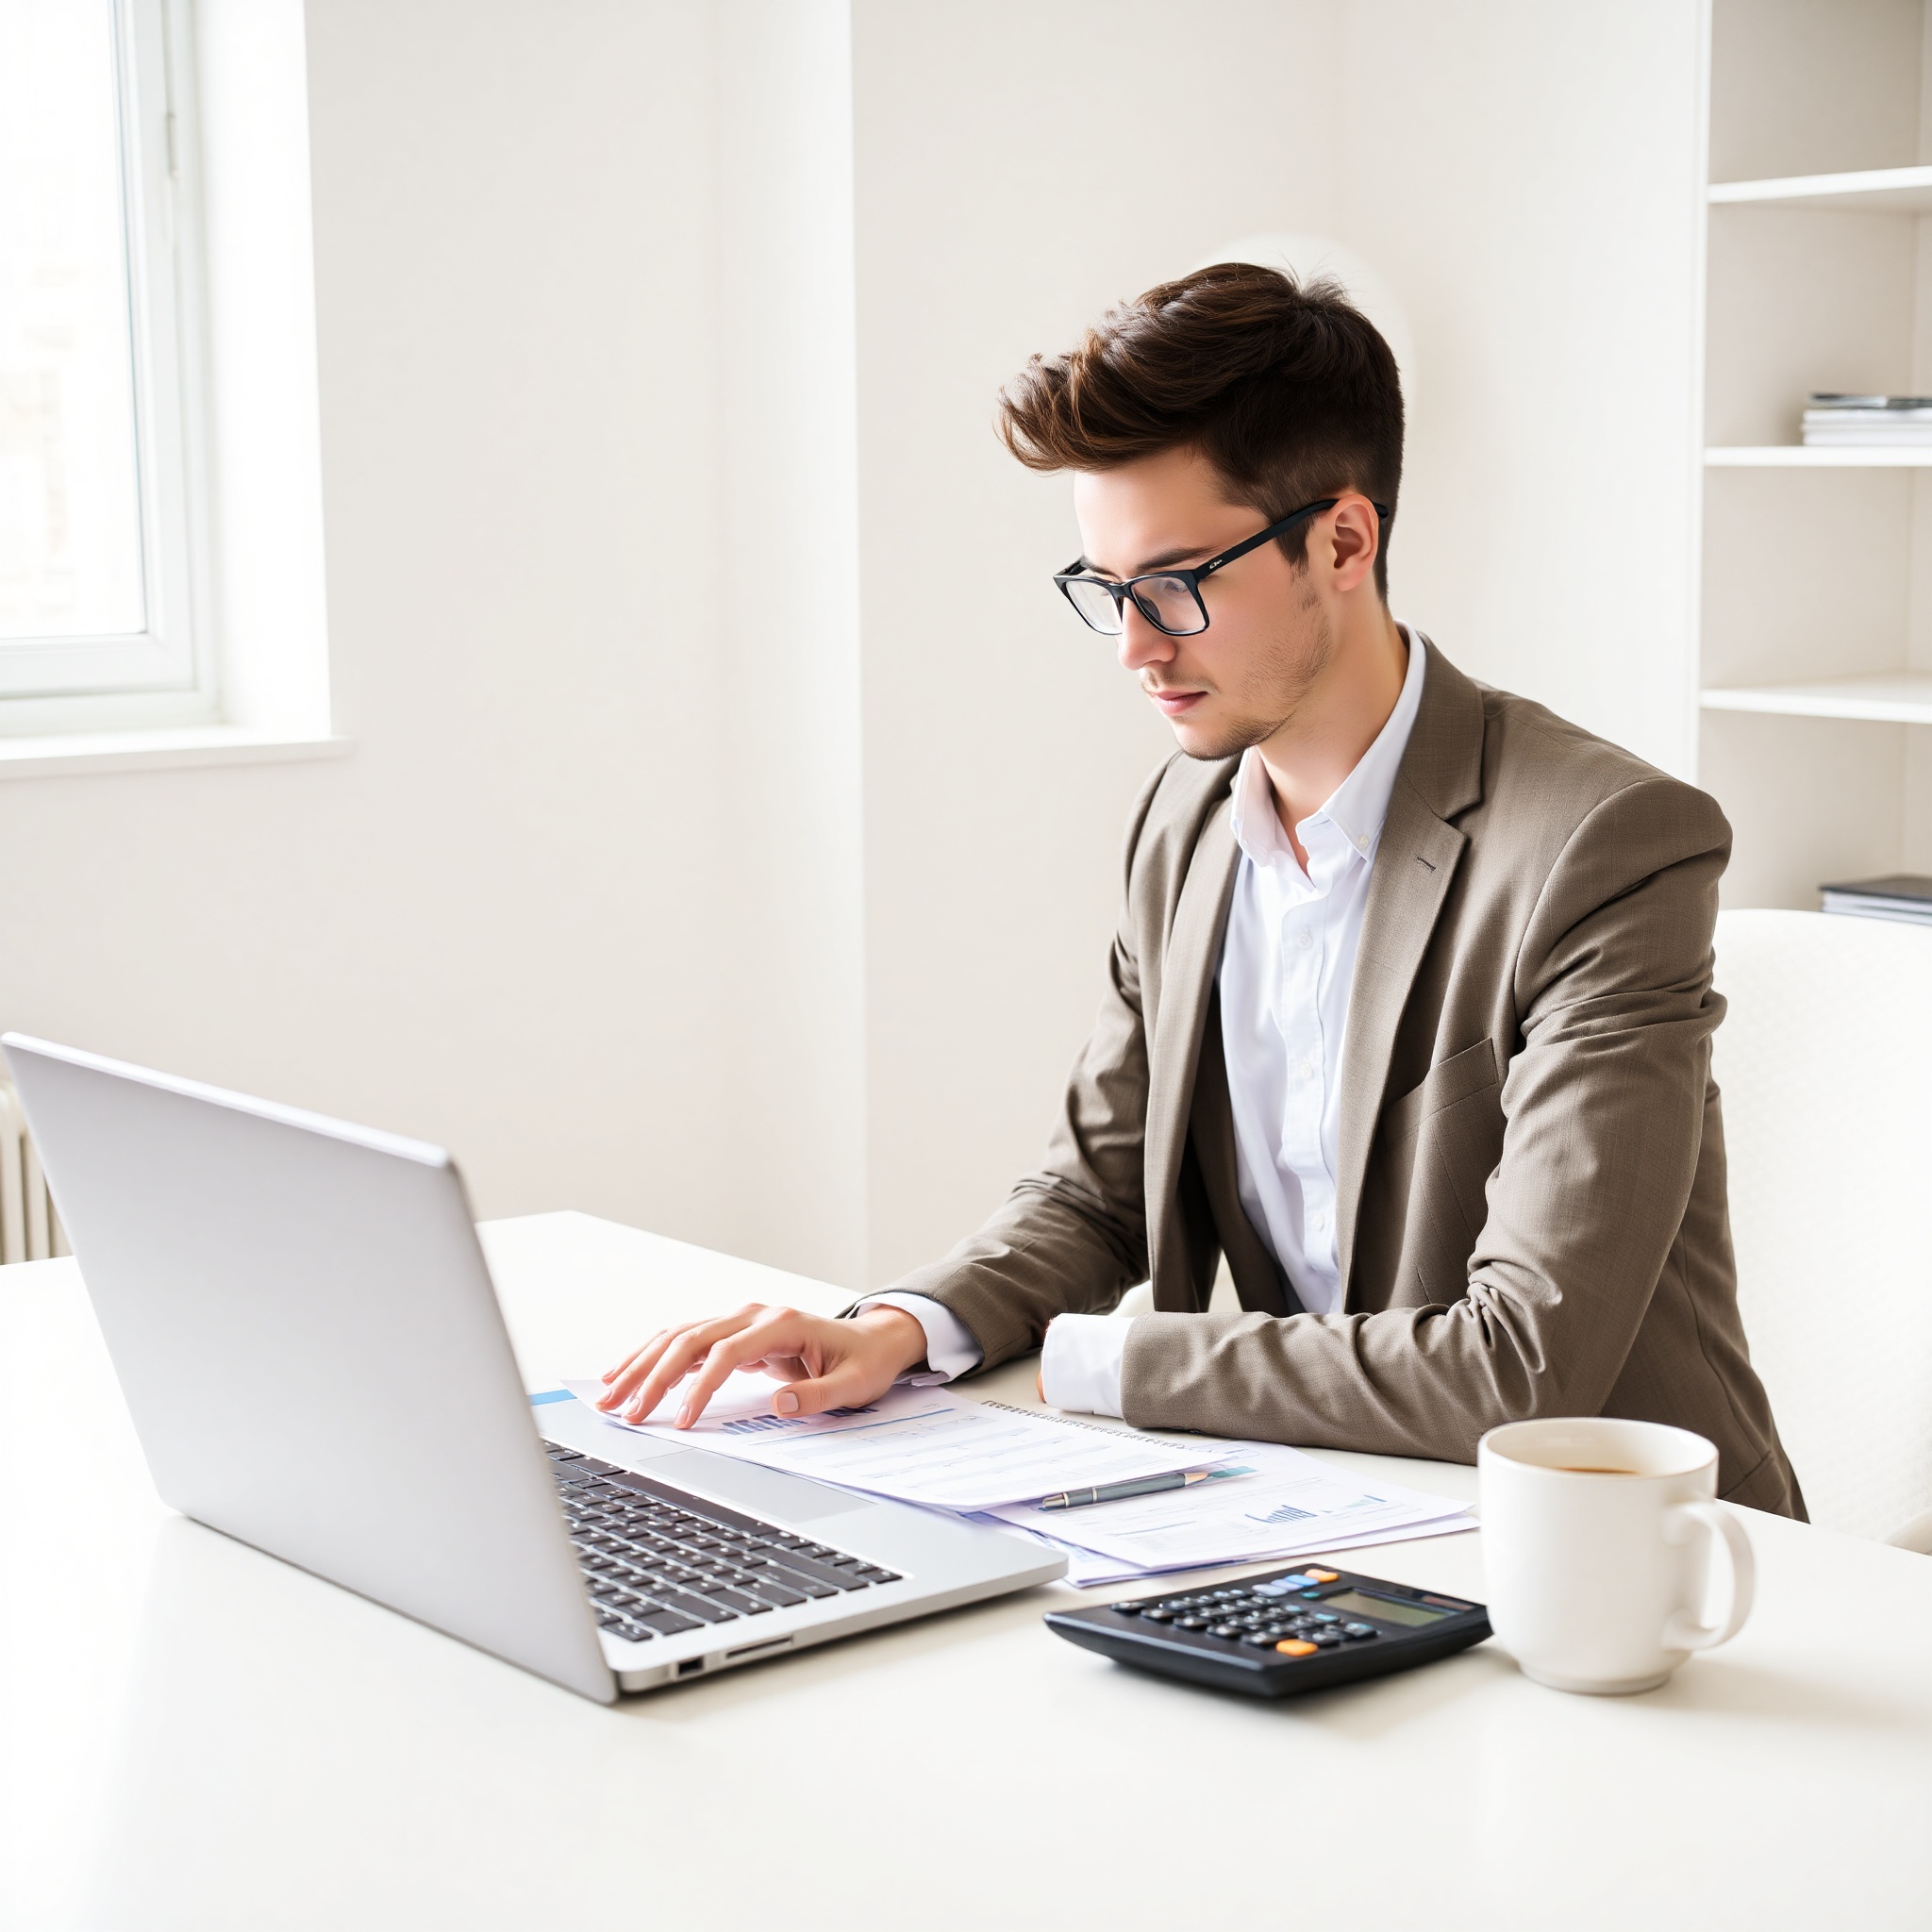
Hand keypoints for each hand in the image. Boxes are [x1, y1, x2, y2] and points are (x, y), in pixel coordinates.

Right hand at [596, 1303, 929, 1428]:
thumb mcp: (853, 1385)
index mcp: (781, 1323)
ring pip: (678, 1336)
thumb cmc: (864, 1363)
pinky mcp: (732, 1332)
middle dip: (651, 1375)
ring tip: (608, 1394)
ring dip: (641, 1364)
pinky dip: (653, 1358)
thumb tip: (781, 1405)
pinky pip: (684, 1342)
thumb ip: (818, 1396)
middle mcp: (753, 1315)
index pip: (726, 1353)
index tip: (679, 1420)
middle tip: (622, 1411)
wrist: (872, 1340)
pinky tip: (627, 1374)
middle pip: (689, 1339)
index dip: (699, 1387)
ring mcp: (740, 1320)